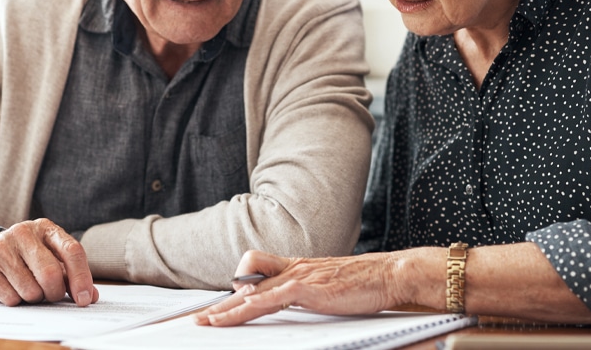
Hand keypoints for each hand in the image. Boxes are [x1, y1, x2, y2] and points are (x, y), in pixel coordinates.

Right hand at [0, 218, 98, 306]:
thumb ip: (70, 276)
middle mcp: (24, 232)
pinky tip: (9, 289)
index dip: (81, 278)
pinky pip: (11, 298)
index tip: (84, 300)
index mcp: (46, 229)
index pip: (72, 251)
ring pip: (30, 290)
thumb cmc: (23, 259)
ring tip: (27, 289)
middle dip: (54, 293)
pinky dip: (15, 301)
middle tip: (51, 296)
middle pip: (51, 274)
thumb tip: (90, 296)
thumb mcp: (49, 259)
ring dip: (33, 299)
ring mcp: (2, 247)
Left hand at [193, 249, 406, 325]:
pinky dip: (253, 305)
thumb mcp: (329, 287)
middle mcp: (294, 269)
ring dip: (228, 309)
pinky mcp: (309, 288)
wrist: (390, 274)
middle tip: (200, 319)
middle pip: (246, 285)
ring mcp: (300, 277)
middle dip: (222, 305)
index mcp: (298, 269)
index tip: (220, 306)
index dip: (236, 290)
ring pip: (253, 292)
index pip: (256, 275)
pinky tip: (241, 313)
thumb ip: (309, 293)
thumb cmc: (365, 283)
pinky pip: (273, 297)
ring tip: (209, 322)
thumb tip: (295, 303)